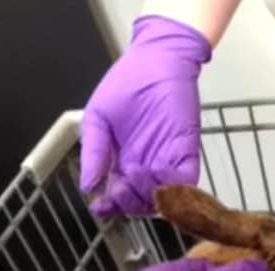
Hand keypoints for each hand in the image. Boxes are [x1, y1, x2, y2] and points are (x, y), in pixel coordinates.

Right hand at [80, 16, 209, 216]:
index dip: (109, 206)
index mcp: (122, 162)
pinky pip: (183, 182)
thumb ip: (93, 152)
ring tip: (134, 180)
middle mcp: (145, 167)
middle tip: (118, 191)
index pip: (117, 196)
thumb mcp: (97, 118)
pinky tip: (156, 178)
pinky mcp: (186, 152)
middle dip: (127, 204)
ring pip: (161, 197)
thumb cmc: (126, 83)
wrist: (158, 59)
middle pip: (139, 202)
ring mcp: (167, 161)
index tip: (99, 206)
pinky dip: (171, 188)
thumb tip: (87, 187)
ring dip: (147, 198)